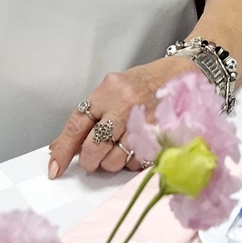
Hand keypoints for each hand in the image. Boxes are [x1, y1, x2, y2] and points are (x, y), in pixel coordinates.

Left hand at [48, 56, 197, 178]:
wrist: (186, 75)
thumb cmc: (147, 82)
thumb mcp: (114, 89)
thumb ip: (90, 115)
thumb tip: (60, 145)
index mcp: (109, 89)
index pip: (77, 123)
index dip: (63, 148)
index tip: (55, 167)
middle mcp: (125, 104)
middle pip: (94, 147)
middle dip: (90, 160)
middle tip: (93, 159)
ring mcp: (144, 122)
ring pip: (114, 161)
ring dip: (112, 163)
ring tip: (121, 148)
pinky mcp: (160, 137)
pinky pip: (135, 163)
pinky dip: (132, 162)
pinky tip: (137, 147)